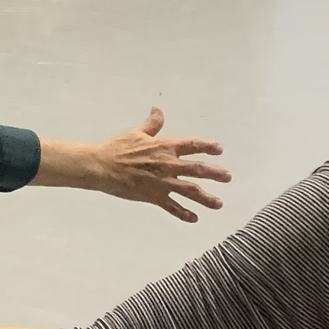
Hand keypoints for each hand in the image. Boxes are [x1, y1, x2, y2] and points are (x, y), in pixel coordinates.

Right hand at [44, 109, 229, 221]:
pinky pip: (172, 207)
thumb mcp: (136, 132)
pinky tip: (193, 218)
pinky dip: (183, 213)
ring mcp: (162, 182)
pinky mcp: (153, 196)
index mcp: (164, 147)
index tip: (219, 149)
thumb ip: (152, 124)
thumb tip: (158, 110)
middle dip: (215, 173)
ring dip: (206, 198)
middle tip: (227, 177)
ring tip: (218, 203)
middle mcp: (168, 165)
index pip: (192, 145)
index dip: (208, 146)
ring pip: (190, 191)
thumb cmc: (117, 148)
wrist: (101, 166)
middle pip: (198, 169)